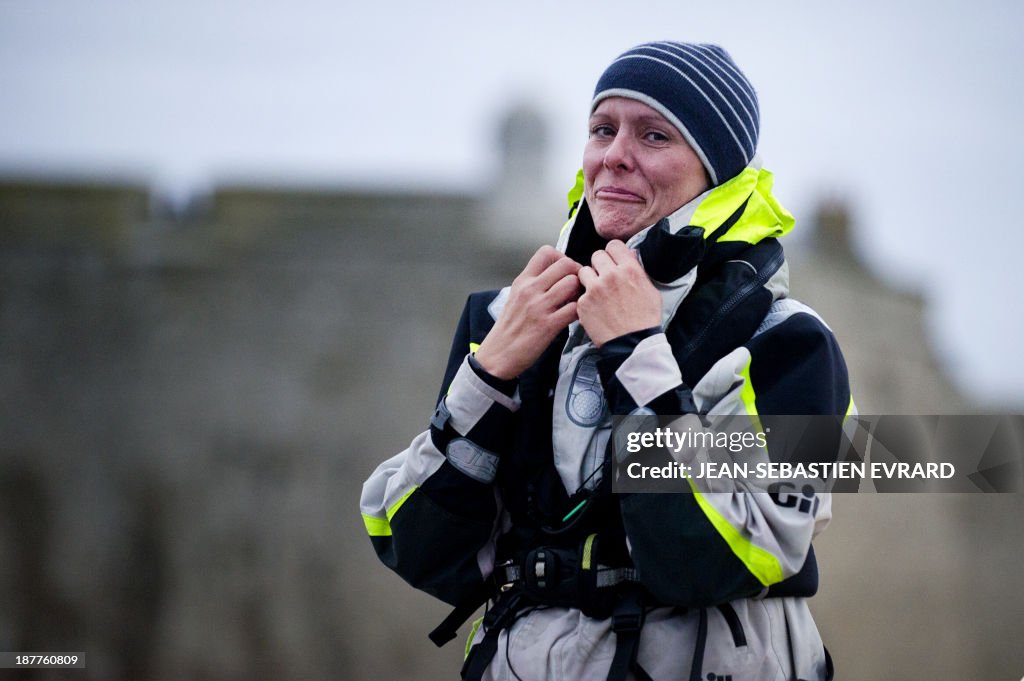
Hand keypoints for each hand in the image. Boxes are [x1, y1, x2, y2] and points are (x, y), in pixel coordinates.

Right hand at [474, 246, 581, 378]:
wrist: (498, 354)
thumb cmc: (508, 328)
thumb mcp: (515, 297)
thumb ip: (533, 284)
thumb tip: (555, 276)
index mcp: (522, 281)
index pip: (546, 252)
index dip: (562, 257)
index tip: (565, 270)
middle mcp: (530, 290)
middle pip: (565, 264)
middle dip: (577, 272)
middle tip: (577, 285)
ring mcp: (539, 307)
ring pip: (572, 283)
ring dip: (580, 291)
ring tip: (576, 301)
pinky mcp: (548, 325)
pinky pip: (574, 309)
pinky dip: (580, 311)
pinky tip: (575, 316)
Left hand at [577, 240, 661, 346]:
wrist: (633, 344)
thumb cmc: (645, 320)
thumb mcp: (650, 290)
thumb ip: (637, 270)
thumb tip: (630, 255)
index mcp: (629, 269)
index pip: (614, 245)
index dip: (613, 253)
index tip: (612, 259)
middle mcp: (610, 275)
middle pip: (596, 255)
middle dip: (600, 265)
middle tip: (604, 277)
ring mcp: (595, 289)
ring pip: (584, 272)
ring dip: (589, 279)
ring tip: (598, 292)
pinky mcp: (583, 303)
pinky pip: (580, 294)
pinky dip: (586, 300)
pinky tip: (595, 308)